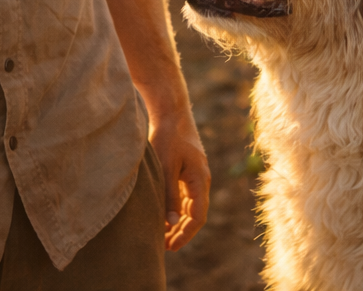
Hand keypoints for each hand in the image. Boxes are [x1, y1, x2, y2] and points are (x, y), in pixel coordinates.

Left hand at [149, 111, 210, 250]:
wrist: (171, 114)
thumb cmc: (167, 139)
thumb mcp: (166, 168)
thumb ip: (169, 195)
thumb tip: (172, 223)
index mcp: (200, 180)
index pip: (198, 217)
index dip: (185, 234)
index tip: (171, 247)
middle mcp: (201, 180)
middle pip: (195, 215)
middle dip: (182, 233)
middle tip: (163, 247)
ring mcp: (195, 176)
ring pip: (190, 207)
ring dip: (178, 223)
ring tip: (161, 236)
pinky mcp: (187, 172)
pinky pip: (185, 197)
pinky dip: (176, 209)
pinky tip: (162, 216)